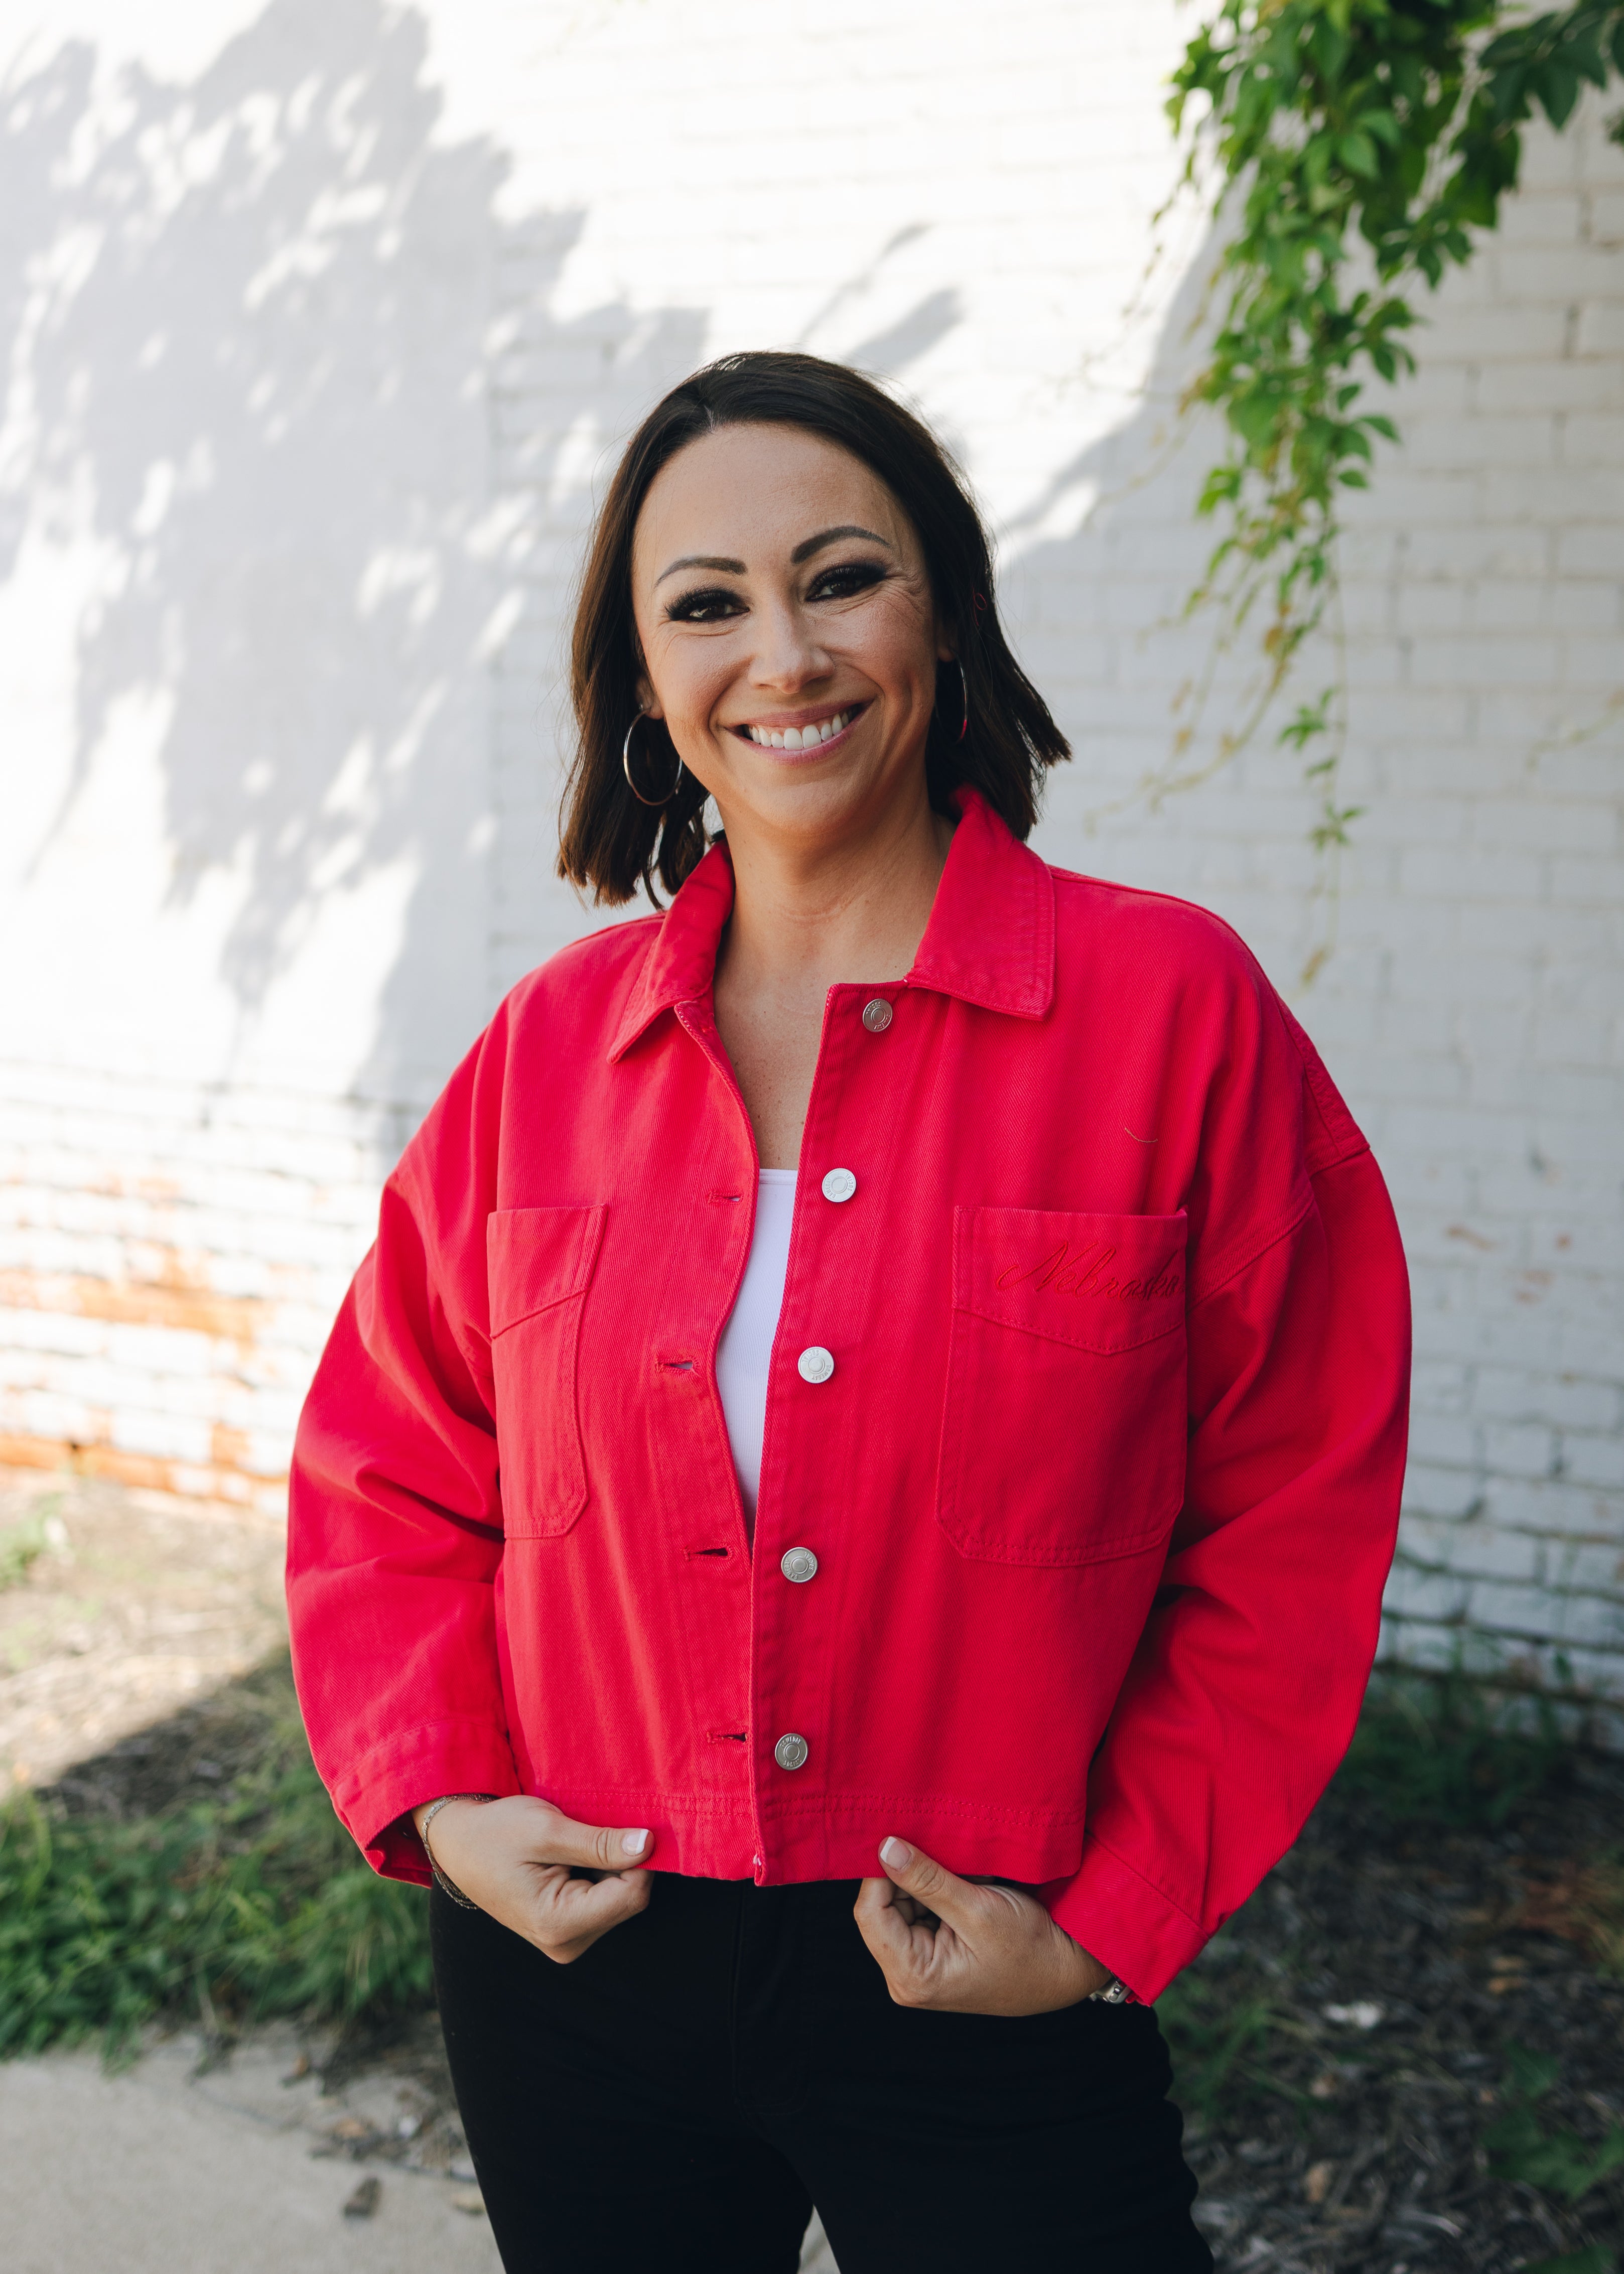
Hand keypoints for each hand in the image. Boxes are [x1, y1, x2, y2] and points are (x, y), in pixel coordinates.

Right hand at [414, 1796, 652, 1961]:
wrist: (459, 1843)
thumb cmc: (495, 1833)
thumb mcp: (547, 1829)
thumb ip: (599, 1843)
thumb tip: (648, 1845)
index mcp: (557, 1924)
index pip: (631, 1895)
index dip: (639, 1857)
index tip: (626, 1824)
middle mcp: (565, 1943)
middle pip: (628, 1900)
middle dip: (623, 1862)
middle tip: (592, 1829)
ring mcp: (565, 1940)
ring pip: (620, 1900)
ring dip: (610, 1866)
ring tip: (575, 1843)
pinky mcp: (566, 1930)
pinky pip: (603, 1901)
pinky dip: (599, 1874)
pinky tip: (574, 1856)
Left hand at [854, 1836, 1112, 2015]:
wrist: (1065, 1967)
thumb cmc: (1030, 1948)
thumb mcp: (978, 1908)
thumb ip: (927, 1880)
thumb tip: (885, 1848)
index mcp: (912, 1976)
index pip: (870, 1913)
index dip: (880, 1872)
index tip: (902, 1838)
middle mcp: (906, 1976)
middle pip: (881, 1908)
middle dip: (903, 1874)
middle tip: (933, 1847)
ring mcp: (919, 1966)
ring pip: (898, 1905)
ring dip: (920, 1880)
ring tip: (955, 1868)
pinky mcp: (932, 1953)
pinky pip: (917, 1911)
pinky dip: (932, 1889)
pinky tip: (958, 1880)